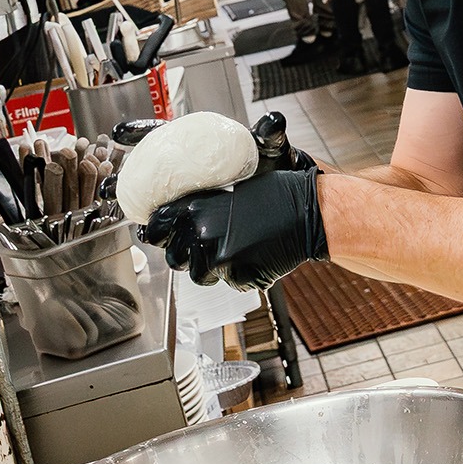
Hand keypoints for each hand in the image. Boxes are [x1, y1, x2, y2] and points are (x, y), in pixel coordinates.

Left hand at [142, 167, 327, 288]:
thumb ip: (200, 200)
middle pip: (173, 257)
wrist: (308, 212)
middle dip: (185, 252)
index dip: (155, 232)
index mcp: (195, 207)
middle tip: (205, 242)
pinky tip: (252, 254)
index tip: (160, 233)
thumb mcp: (232, 182)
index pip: (154, 228)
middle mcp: (201, 234)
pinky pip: (227, 281)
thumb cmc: (276, 191)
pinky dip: (236, 272)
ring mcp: (220, 259)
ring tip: (233, 247)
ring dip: (210, 265)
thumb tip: (175, 211)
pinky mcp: (239, 277)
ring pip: (197, 274)